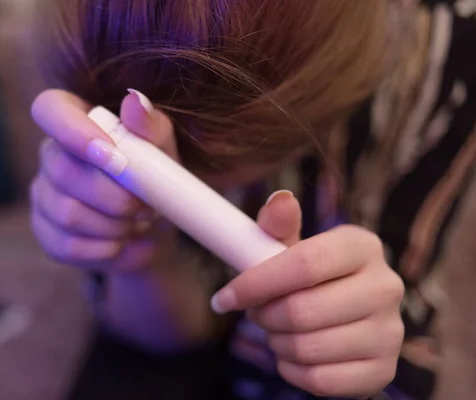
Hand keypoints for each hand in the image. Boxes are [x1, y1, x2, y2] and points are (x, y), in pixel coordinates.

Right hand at [29, 89, 178, 270]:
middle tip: (146, 207)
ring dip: (114, 224)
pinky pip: (68, 245)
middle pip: (61, 169)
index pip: (49, 108)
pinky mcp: (46, 233)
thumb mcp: (165, 155)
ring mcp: (44, 195)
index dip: (72, 129)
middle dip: (113, 195)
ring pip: (67, 211)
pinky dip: (105, 248)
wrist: (153, 233)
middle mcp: (52, 154)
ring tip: (137, 223)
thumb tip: (135, 101)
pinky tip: (121, 241)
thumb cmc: (156, 182)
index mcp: (76, 122)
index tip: (109, 152)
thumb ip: (153, 128)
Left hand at [211, 192, 403, 397]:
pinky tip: (294, 354)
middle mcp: (386, 286)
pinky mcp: (383, 370)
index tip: (224, 297)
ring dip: (276, 342)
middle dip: (264, 315)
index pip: (304, 264)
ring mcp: (390, 332)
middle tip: (257, 312)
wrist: (342, 316)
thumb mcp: (290, 246)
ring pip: (307, 348)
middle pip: (302, 310)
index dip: (256, 283)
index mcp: (362, 246)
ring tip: (278, 329)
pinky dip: (292, 370)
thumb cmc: (307, 276)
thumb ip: (277, 225)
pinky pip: (319, 380)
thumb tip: (279, 200)